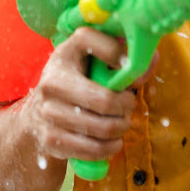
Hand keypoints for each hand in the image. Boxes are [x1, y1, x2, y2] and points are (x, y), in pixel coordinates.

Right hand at [19, 27, 136, 163]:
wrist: (37, 115)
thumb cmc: (77, 82)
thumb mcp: (94, 63)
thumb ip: (124, 59)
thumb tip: (152, 57)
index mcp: (65, 54)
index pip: (91, 41)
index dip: (117, 54)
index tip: (127, 66)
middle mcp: (51, 81)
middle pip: (105, 100)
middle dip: (126, 106)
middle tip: (129, 105)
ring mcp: (46, 112)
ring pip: (102, 128)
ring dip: (121, 128)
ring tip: (122, 123)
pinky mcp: (48, 138)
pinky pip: (91, 149)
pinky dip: (109, 148)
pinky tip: (113, 141)